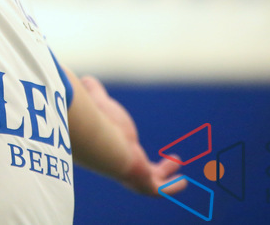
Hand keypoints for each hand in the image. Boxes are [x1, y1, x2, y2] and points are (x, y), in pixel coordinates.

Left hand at [79, 75, 184, 196]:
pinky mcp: (144, 181)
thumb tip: (87, 80)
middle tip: (171, 161)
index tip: (136, 141)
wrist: (100, 140)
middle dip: (154, 168)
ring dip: (165, 177)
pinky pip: (161, 190)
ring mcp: (133, 175)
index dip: (131, 148)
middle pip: (138, 170)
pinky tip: (182, 183)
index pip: (122, 152)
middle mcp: (122, 164)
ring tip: (179, 170)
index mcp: (112, 147)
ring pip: (151, 182)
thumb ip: (94, 92)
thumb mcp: (100, 102)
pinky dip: (172, 188)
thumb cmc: (98, 121)